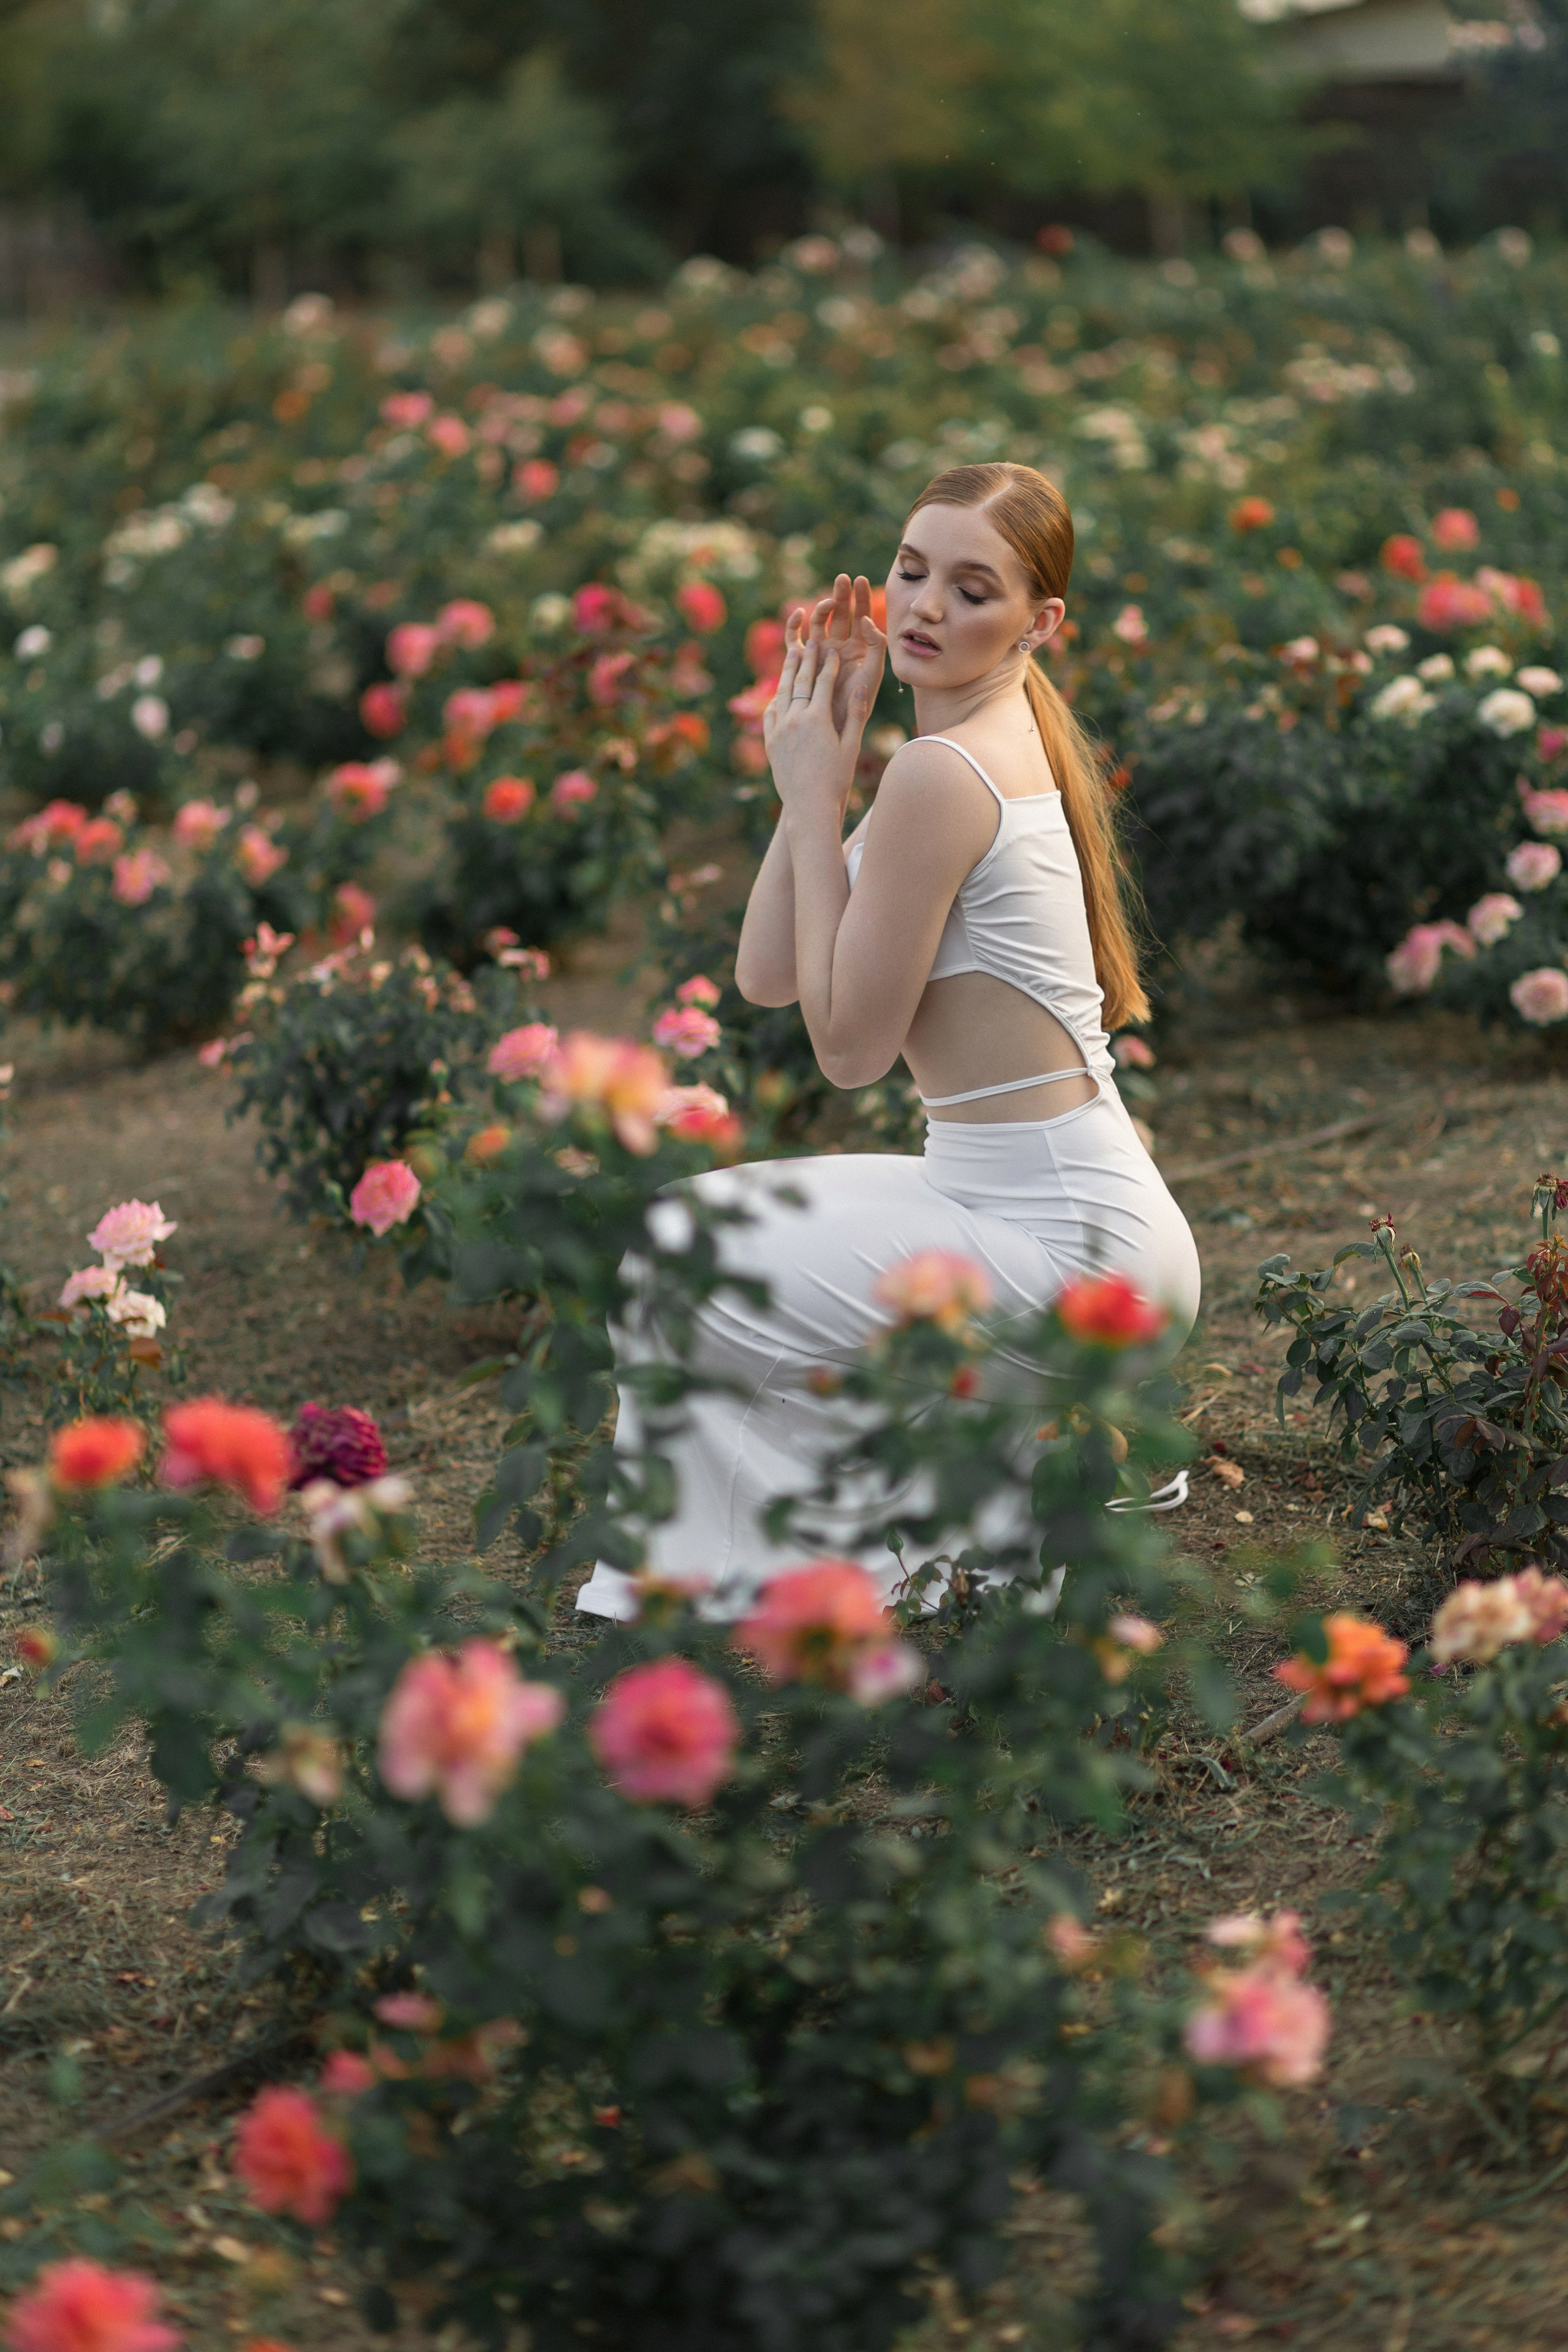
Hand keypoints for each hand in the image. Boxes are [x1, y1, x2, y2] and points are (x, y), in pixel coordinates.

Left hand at [762, 615, 879, 820]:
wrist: (808, 807)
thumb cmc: (836, 779)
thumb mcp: (850, 747)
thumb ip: (855, 714)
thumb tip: (861, 685)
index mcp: (818, 718)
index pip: (824, 682)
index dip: (829, 664)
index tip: (833, 649)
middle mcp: (795, 719)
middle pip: (801, 681)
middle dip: (808, 659)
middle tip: (812, 642)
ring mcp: (779, 730)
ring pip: (783, 693)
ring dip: (788, 672)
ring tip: (793, 655)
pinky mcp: (770, 742)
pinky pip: (770, 713)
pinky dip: (776, 699)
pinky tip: (779, 694)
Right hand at [800, 573, 885, 734]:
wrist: (839, 725)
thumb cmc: (859, 702)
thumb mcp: (873, 671)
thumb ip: (875, 644)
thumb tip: (864, 619)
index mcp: (860, 648)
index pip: (861, 616)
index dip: (861, 598)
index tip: (860, 580)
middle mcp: (840, 646)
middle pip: (840, 615)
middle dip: (841, 595)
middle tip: (842, 579)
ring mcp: (821, 652)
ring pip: (819, 623)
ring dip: (822, 609)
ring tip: (827, 602)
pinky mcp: (804, 660)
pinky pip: (795, 639)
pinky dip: (794, 626)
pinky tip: (798, 615)